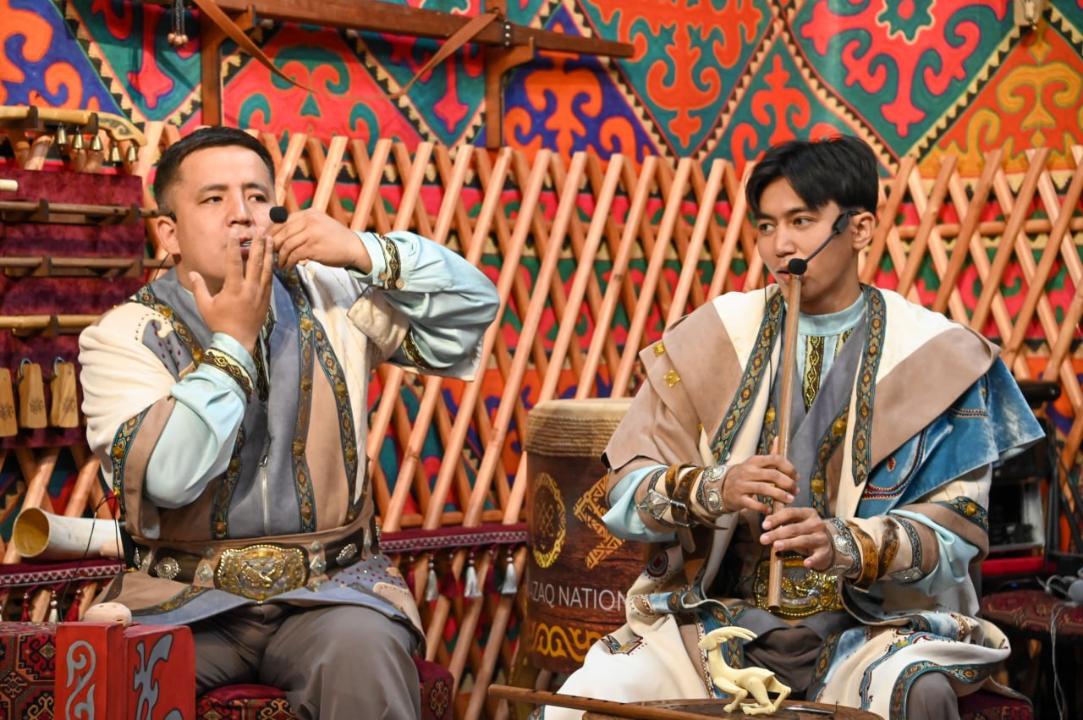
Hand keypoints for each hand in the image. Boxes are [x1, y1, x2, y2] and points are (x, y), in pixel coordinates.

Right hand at [190, 233, 272, 353]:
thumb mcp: (205, 306)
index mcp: (234, 289)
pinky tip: (272, 258)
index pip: (234, 263)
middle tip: (261, 230)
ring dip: (268, 252)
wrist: (238, 342)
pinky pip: (270, 279)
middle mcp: (249, 289)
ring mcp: (260, 294)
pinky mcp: (266, 299)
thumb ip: (199, 288)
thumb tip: (192, 273)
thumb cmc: (219, 324)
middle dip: (258, 244)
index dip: (233, 246)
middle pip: (255, 262)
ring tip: (270, 239)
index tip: (234, 233)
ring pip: (266, 269)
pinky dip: (271, 267)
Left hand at [270, 208, 370, 270]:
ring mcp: (311, 233)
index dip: (271, 232)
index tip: (266, 241)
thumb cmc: (335, 239)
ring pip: (286, 244)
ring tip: (279, 263)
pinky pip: (294, 254)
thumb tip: (280, 233)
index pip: (282, 220)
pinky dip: (288, 262)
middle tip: (270, 254)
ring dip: (280, 256)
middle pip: (282, 232)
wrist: (354, 247)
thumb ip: (303, 226)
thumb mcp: (319, 225)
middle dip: (273, 245)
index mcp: (308, 213)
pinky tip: (287, 266)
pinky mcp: (313, 247)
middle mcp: (309, 220)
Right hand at [721, 453, 796, 513]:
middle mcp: (748, 471)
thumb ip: (770, 455)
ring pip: (764, 489)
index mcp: (754, 461)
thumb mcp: (754, 463)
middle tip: (796, 491)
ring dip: (780, 495)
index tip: (796, 477)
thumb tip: (779, 438)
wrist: (721, 487)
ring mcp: (742, 485)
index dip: (789, 468)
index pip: (775, 459)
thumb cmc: (745, 475)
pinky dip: (763, 507)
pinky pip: (753, 503)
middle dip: (787, 483)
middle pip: (772, 475)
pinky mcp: (738, 498)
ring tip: (790, 500)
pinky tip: (771, 509)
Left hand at [759, 507, 831, 570]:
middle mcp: (816, 523)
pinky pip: (817, 556)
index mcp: (808, 513)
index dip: (776, 518)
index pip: (790, 513)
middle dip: (777, 533)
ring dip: (789, 543)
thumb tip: (766, 522)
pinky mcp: (825, 551)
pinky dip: (812, 560)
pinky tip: (805, 563)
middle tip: (763, 539)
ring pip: (803, 540)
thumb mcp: (796, 523)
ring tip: (776, 546)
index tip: (764, 526)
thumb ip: (781, 521)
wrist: (828, 544)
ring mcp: (822, 537)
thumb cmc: (806, 532)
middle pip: (794, 528)